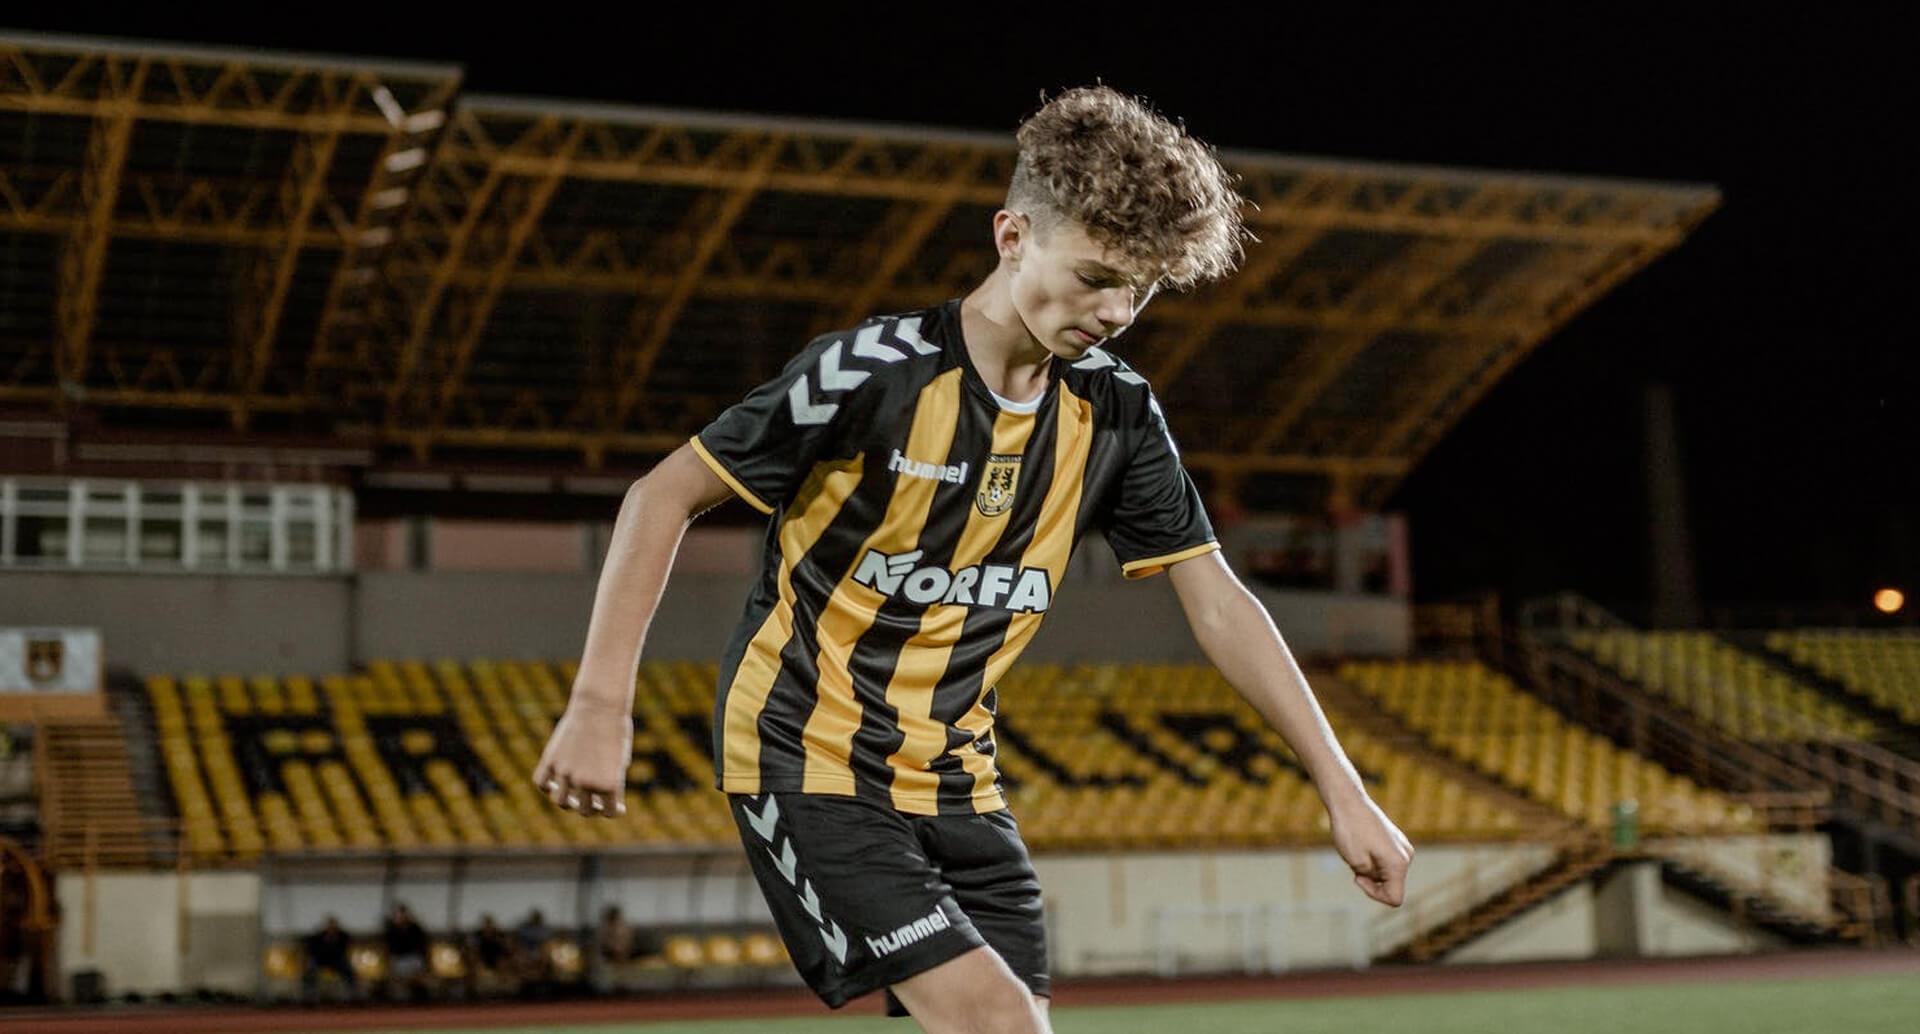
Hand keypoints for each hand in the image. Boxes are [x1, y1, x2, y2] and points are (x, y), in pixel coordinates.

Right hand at [531, 693, 632, 818]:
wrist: (599, 706)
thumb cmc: (616, 730)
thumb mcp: (620, 759)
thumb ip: (609, 781)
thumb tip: (597, 797)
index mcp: (609, 784)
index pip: (608, 812)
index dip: (613, 810)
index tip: (616, 807)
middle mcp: (586, 782)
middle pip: (583, 810)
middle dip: (591, 808)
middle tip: (594, 801)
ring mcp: (565, 772)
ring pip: (560, 801)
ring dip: (567, 803)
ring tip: (572, 797)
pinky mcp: (551, 759)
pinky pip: (541, 782)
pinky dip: (546, 786)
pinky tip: (554, 783)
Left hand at [1329, 795, 1412, 906]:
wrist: (1348, 801)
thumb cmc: (1350, 830)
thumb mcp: (1356, 863)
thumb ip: (1371, 877)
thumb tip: (1378, 876)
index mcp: (1399, 863)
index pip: (1395, 898)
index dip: (1374, 895)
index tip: (1357, 878)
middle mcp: (1407, 855)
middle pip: (1392, 885)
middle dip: (1372, 881)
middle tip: (1354, 864)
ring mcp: (1402, 846)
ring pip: (1388, 873)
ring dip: (1371, 870)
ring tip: (1357, 852)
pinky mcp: (1396, 840)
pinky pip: (1386, 861)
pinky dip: (1373, 860)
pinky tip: (1361, 845)